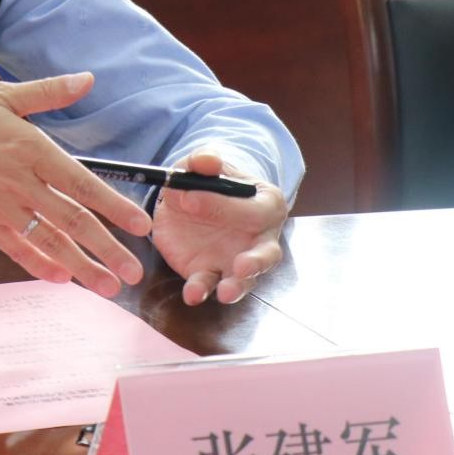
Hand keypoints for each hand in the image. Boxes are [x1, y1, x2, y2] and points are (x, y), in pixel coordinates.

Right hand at [0, 72, 151, 296]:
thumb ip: (46, 92)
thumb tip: (87, 79)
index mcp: (29, 146)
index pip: (81, 183)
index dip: (114, 205)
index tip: (141, 225)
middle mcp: (19, 181)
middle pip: (71, 220)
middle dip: (107, 248)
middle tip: (135, 271)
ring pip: (48, 240)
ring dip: (81, 265)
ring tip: (107, 286)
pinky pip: (15, 246)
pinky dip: (38, 263)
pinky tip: (59, 276)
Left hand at [150, 150, 286, 305]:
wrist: (187, 197)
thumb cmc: (207, 179)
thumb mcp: (201, 163)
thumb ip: (204, 160)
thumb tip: (207, 161)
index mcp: (265, 203)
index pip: (256, 210)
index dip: (225, 206)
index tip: (189, 199)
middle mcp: (259, 237)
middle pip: (266, 253)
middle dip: (257, 261)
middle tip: (242, 266)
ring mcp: (238, 259)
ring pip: (246, 279)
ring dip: (237, 286)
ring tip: (225, 291)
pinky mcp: (212, 271)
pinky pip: (210, 284)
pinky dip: (202, 290)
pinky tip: (192, 294)